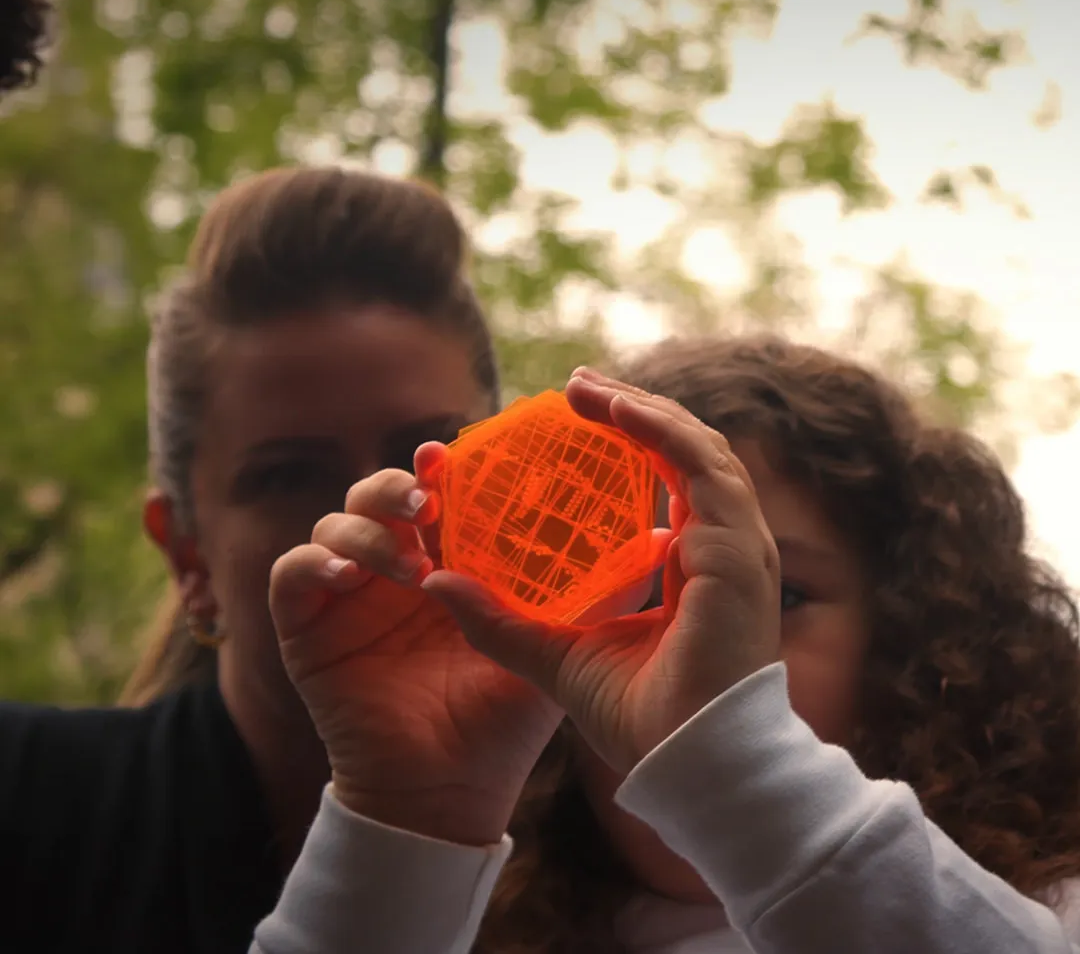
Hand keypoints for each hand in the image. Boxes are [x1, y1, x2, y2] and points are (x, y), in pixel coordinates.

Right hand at [268, 447, 564, 845]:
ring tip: (409, 563)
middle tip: (432, 500)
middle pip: (381, 493)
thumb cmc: (503, 718)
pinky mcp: (304, 625)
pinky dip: (315, 560)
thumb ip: (595, 592)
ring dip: (369, 528)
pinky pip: (291, 572)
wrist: (450, 791)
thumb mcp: (554, 644)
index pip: (437, 493)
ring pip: (336, 520)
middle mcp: (392, 567)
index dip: (443, 468)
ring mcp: (346, 594)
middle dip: (401, 485)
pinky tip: (348, 575)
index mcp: (444, 560)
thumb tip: (661, 538)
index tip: (459, 457)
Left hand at [423, 368, 781, 774]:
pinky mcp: (734, 550)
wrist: (690, 767)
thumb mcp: (559, 654)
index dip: (632, 441)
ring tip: (585, 386)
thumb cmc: (642, 719)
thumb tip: (439, 582)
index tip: (579, 417)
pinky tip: (615, 407)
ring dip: (641, 408)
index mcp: (698, 563)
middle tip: (576, 386)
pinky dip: (658, 430)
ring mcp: (737, 544)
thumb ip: (505, 619)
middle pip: (685, 451)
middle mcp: (725, 546)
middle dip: (633, 410)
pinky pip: (699, 467)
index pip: (673, 480)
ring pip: (696, 447)